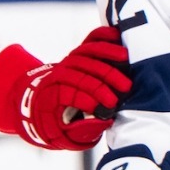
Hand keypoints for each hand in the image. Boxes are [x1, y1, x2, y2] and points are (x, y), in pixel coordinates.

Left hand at [19, 26, 133, 150]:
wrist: (43, 100)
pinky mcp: (78, 53)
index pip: (69, 94)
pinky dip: (103, 36)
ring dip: (108, 55)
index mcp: (51, 96)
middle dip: (103, 81)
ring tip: (127, 61)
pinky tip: (117, 36)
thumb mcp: (64, 134)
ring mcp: (69, 61)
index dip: (88, 100)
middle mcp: (58, 75)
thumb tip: (103, 122)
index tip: (108, 109)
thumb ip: (81, 130)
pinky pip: (90, 40)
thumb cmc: (58, 121)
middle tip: (125, 90)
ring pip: (87, 53)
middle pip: (81, 73)